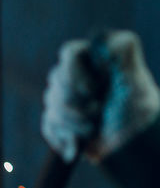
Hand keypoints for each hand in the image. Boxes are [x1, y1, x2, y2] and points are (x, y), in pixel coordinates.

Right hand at [41, 30, 159, 161]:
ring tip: (93, 129)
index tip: (92, 90)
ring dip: (73, 123)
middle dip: (76, 102)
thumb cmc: (138, 110)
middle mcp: (78, 76)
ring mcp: (66, 99)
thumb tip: (101, 42)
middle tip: (98, 112)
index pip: (69, 53)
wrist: (132, 145)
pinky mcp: (59, 121)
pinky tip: (78, 143)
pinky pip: (48, 126)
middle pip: (56, 81)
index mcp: (95, 61)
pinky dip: (63, 137)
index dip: (74, 72)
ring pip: (51, 106)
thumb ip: (124, 50)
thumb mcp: (136, 77)